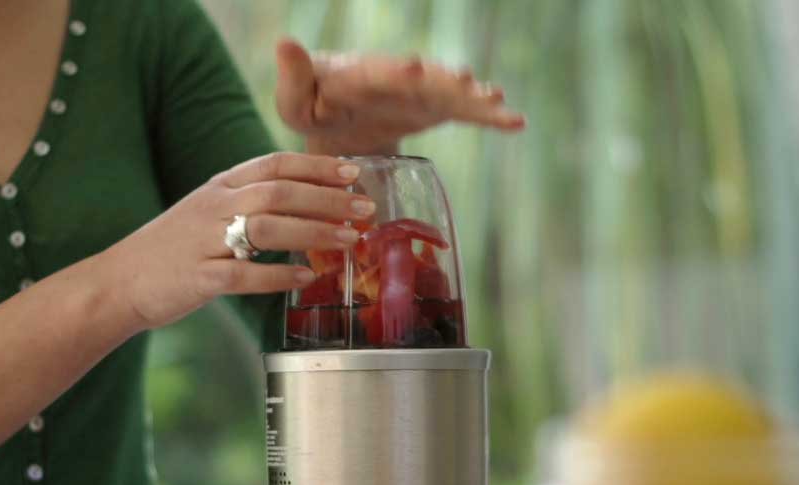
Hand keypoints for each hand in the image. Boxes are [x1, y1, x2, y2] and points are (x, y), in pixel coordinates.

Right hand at [109, 152, 372, 328]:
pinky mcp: (197, 277)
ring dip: (314, 233)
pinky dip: (277, 276)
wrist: (118, 281)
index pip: (274, 164)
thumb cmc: (173, 250)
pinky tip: (304, 278)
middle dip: (328, 199)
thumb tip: (306, 204)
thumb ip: (250, 204)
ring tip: (349, 241)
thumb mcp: (208, 212)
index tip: (352, 171)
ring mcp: (204, 241)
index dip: (317, 166)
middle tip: (365, 208)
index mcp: (219, 186)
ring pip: (267, 228)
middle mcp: (213, 206)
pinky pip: (244, 274)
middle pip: (279, 192)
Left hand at [274, 38, 524, 155]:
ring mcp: (421, 92)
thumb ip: (293, 78)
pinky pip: (466, 113)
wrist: (338, 127)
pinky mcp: (437, 109)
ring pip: (450, 93)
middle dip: (442, 80)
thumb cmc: (312, 109)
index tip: (411, 67)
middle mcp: (396, 76)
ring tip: (496, 101)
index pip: (376, 73)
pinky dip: (489, 117)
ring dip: (473, 97)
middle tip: (464, 80)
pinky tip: (514, 122)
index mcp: (359, 75)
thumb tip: (284, 42)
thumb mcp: (295, 103)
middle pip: (423, 79)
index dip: (393, 72)